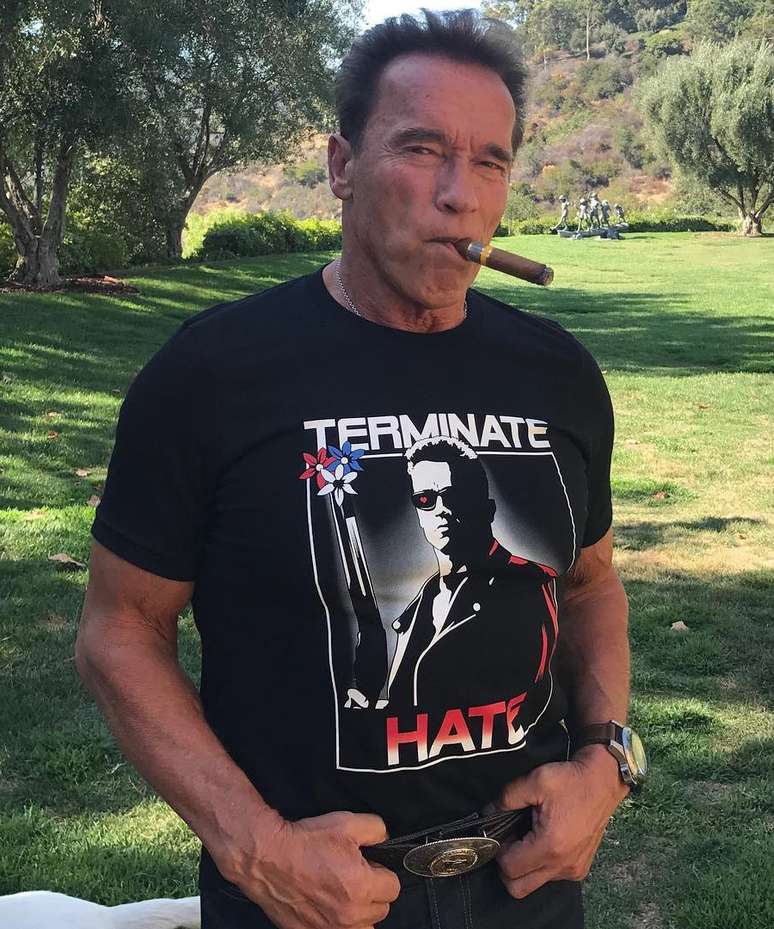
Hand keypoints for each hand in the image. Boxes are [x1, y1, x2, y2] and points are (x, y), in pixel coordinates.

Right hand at [223, 810, 400, 928]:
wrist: (268, 858)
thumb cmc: (305, 842)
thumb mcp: (347, 822)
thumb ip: (377, 830)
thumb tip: (385, 839)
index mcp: (362, 888)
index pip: (393, 888)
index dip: (381, 872)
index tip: (368, 866)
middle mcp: (349, 916)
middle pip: (381, 910)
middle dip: (371, 892)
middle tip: (352, 876)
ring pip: (363, 928)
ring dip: (358, 913)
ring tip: (342, 893)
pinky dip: (336, 923)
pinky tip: (325, 904)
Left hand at [495, 745, 628, 898]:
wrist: (604, 780)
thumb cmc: (572, 779)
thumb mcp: (535, 780)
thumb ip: (507, 797)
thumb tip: (489, 811)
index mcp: (550, 845)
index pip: (509, 868)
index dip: (498, 850)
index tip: (501, 832)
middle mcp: (563, 865)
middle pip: (518, 887)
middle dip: (506, 867)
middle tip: (509, 841)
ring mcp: (574, 869)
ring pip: (534, 884)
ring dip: (524, 867)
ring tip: (527, 837)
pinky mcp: (580, 867)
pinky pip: (550, 877)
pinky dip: (540, 865)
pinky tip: (542, 840)